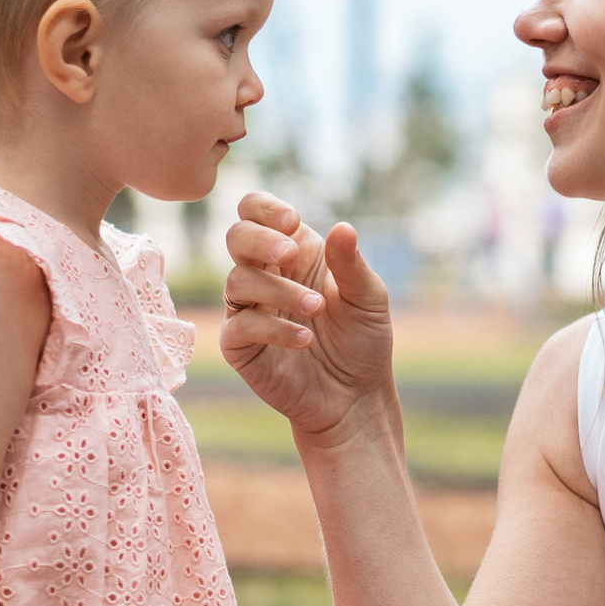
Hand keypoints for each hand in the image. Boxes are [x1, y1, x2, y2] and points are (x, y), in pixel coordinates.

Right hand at [219, 193, 395, 444]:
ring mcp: (248, 310)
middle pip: (236, 237)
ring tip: (317, 309)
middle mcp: (264, 275)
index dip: (265, 209)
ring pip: (237, 281)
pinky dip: (273, 329)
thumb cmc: (362, 341)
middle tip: (290, 253)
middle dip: (259, 239)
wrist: (356, 396)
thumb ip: (351, 264)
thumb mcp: (368, 298)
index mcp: (293, 253)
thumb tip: (342, 227)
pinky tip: (304, 339)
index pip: (256, 212)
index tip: (291, 221)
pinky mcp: (240, 346)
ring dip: (278, 290)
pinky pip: (240, 326)